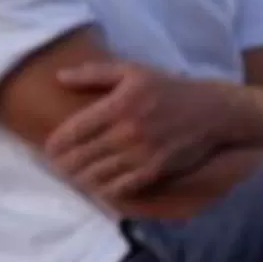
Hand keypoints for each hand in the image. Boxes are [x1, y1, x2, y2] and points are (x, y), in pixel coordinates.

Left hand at [44, 60, 222, 201]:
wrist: (214, 111)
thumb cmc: (168, 89)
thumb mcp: (132, 71)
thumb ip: (93, 73)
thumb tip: (59, 77)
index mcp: (117, 106)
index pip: (72, 132)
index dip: (54, 146)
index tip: (48, 150)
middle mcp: (127, 131)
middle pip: (80, 157)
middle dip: (63, 165)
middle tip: (57, 166)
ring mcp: (142, 153)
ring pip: (96, 175)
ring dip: (80, 178)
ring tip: (73, 176)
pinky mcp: (156, 170)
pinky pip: (120, 187)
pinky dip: (103, 190)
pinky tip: (97, 186)